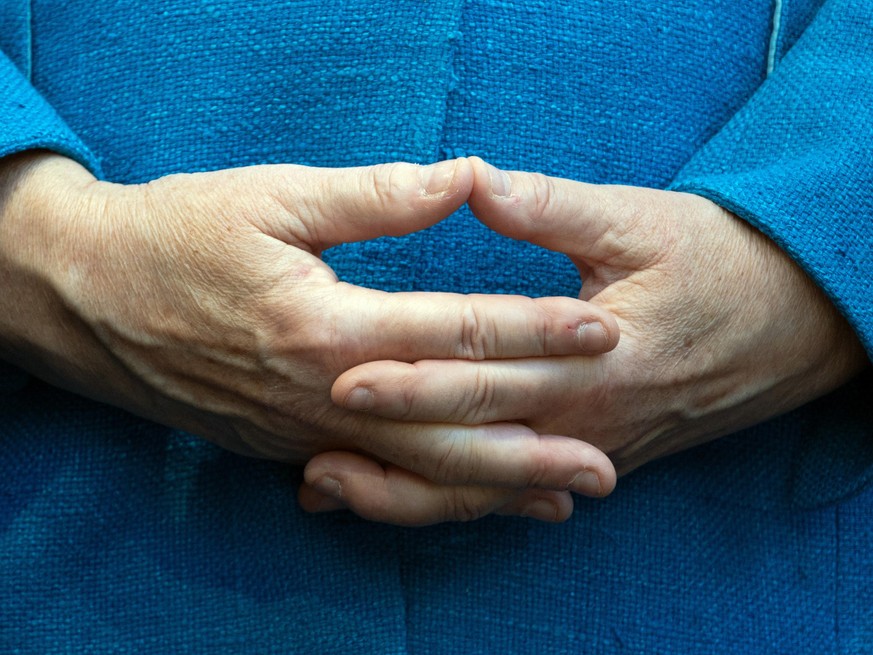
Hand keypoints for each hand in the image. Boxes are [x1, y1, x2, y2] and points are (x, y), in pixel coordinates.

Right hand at [0, 153, 619, 524]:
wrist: (89, 298)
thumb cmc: (178, 235)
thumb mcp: (274, 197)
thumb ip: (377, 196)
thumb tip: (464, 179)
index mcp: (326, 323)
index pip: (456, 331)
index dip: (533, 329)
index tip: (599, 330)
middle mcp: (323, 392)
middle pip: (447, 428)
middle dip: (533, 445)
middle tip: (607, 463)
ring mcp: (303, 430)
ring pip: (414, 472)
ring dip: (492, 488)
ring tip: (558, 500)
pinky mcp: (285, 444)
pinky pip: (373, 481)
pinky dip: (428, 496)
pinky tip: (464, 503)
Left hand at [330, 157, 867, 479]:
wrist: (786, 325)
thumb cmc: (714, 264)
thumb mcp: (638, 221)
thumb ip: (550, 209)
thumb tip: (474, 179)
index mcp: (589, 361)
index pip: (482, 375)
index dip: (412, 380)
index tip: (343, 379)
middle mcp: (582, 420)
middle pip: (470, 444)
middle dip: (390, 448)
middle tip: (311, 453)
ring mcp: (589, 446)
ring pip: (485, 488)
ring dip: (408, 495)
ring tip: (334, 492)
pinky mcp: (594, 453)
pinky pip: (514, 492)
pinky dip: (457, 502)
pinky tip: (409, 499)